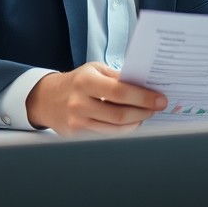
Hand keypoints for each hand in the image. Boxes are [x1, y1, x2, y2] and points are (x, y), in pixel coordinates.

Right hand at [26, 63, 166, 136]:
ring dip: (135, 123)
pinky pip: (106, 136)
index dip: (143, 98)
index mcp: (85, 82)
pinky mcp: (76, 136)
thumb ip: (117, 77)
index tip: (160, 99)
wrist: (47, 99)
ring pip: (115, 130)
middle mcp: (79, 103)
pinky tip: (130, 123)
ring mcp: (77, 123)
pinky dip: (122, 131)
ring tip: (145, 115)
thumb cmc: (76, 82)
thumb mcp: (94, 70)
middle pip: (119, 115)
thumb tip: (146, 85)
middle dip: (143, 112)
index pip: (120, 92)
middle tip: (157, 108)